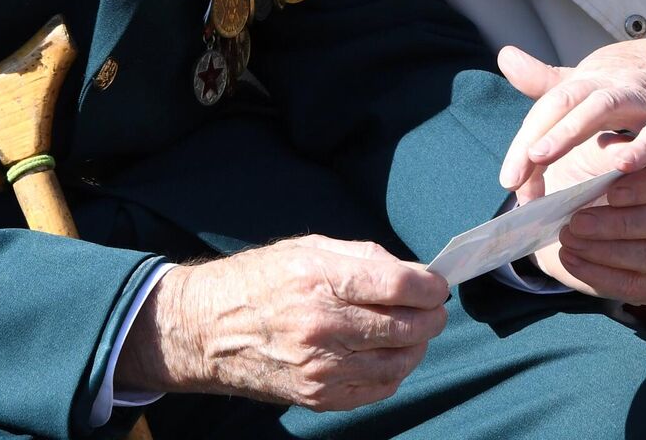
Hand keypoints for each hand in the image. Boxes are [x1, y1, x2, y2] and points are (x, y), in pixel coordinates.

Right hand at [116, 236, 448, 410]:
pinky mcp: (317, 396)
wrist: (208, 330)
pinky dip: (395, 372)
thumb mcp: (308, 249)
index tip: (438, 285)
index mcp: (320, 279)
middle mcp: (322, 325)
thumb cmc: (260, 280)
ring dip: (418, 345)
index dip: (431, 287)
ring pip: (399, 362)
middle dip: (432, 316)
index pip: (399, 287)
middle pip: (406, 327)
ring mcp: (320, 367)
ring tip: (415, 331)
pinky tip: (389, 354)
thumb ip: (365, 257)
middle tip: (434, 307)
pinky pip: (378, 389)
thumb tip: (414, 274)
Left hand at [498, 8, 645, 190]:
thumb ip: (556, 78)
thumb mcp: (605, 74)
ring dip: (570, 133)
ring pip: (603, 107)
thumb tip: (504, 58)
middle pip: (565, 101)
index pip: (549, 103)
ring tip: (541, 159)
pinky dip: (642, 147)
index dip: (525, 140)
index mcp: (595, 73)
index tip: (508, 180)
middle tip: (512, 180)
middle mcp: (617, 78)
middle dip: (535, 139)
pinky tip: (621, 167)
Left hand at [526, 134, 645, 304]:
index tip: (611, 193)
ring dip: (606, 252)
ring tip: (569, 241)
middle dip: (619, 224)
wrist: (568, 210)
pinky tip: (572, 260)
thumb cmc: (585, 173)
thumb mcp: (591, 155)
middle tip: (577, 223)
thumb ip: (608, 154)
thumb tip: (621, 159)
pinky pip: (642, 286)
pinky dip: (602, 276)